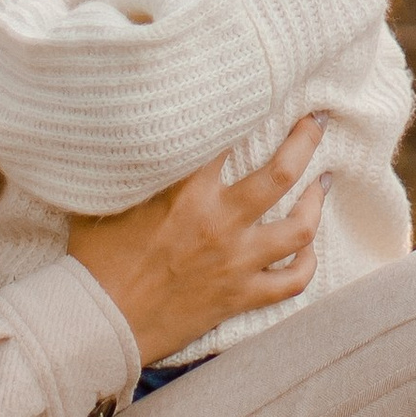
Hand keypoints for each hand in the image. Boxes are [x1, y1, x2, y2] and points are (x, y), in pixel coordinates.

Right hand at [66, 117, 326, 370]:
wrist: (98, 323)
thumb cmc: (94, 259)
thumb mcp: (105, 198)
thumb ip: (130, 166)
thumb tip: (126, 131)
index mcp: (186, 191)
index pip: (228, 137)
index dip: (247, 110)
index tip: (259, 93)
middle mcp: (219, 222)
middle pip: (281, 173)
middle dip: (306, 140)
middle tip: (317, 121)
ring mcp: (235, 262)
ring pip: (299, 228)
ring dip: (315, 202)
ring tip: (321, 183)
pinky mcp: (239, 296)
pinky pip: (291, 282)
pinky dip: (307, 264)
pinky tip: (308, 249)